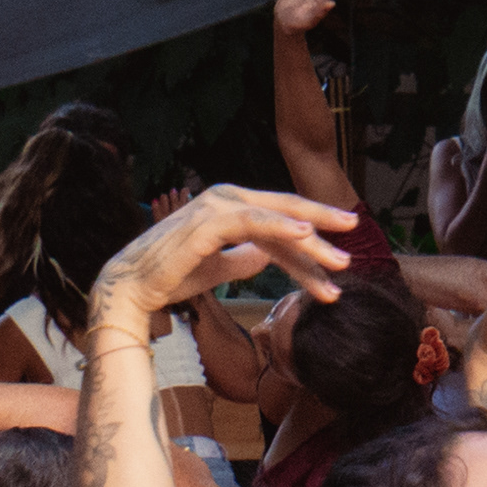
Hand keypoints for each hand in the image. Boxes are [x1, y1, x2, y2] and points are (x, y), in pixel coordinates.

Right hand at [89, 184, 357, 318]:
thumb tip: (265, 256)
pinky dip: (281, 227)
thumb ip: (243, 257)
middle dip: (323, 226)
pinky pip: (253, 222)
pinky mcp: (208, 221)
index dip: (309, 242)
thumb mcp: (218, 266)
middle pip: (286, 210)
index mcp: (229, 207)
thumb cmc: (170, 276)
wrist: (132, 288)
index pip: (279, 220)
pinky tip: (306, 235)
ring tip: (339, 260)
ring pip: (276, 218)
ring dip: (311, 239)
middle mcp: (225, 198)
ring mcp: (216, 205)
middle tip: (354, 239)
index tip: (336, 262)